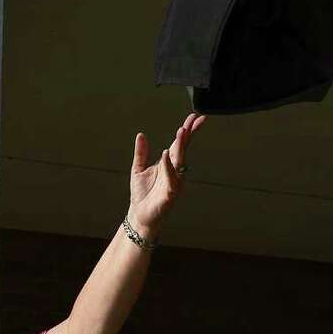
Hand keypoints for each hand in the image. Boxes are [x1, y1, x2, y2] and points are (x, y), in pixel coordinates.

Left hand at [128, 113, 206, 238]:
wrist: (139, 215)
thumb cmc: (142, 195)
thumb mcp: (138, 169)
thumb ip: (141, 153)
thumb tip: (141, 135)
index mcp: (167, 164)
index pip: (179, 144)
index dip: (187, 131)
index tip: (193, 118)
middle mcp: (173, 171)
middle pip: (182, 150)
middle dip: (187, 135)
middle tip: (191, 121)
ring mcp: (174, 182)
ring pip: (179, 161)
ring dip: (180, 147)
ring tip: (182, 132)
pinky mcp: (170, 194)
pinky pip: (171, 178)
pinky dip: (169, 167)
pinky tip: (166, 155)